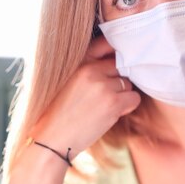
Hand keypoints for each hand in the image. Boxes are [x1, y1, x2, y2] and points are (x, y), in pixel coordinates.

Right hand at [31, 36, 140, 157]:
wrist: (50, 140)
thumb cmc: (57, 113)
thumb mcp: (66, 82)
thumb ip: (86, 69)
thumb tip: (115, 62)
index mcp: (77, 61)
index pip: (106, 43)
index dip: (113, 53)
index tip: (113, 66)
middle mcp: (89, 68)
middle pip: (119, 65)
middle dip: (116, 80)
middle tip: (104, 96)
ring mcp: (102, 85)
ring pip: (127, 83)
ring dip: (121, 95)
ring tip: (103, 107)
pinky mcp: (112, 102)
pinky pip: (134, 98)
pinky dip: (127, 107)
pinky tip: (111, 114)